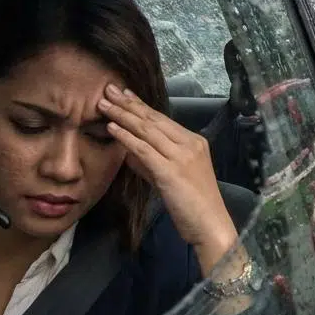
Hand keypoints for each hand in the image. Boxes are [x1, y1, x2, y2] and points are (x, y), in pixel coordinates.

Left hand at [99, 84, 237, 272]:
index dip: (141, 105)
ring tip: (103, 104)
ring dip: (123, 115)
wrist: (211, 226)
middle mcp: (190, 144)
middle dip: (129, 103)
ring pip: (147, 130)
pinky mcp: (172, 172)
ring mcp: (182, 157)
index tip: (124, 94)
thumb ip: (152, 164)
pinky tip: (112, 128)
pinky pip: (144, 150)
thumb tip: (130, 151)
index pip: (162, 119)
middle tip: (108, 89)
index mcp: (194, 142)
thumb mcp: (172, 180)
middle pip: (153, 119)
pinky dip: (126, 137)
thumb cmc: (194, 206)